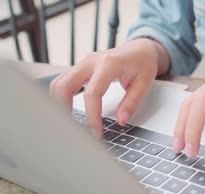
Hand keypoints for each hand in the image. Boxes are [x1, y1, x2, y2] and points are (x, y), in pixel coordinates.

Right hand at [50, 38, 168, 135]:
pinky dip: (61, 97)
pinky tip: (67, 112)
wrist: (139, 49)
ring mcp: (83, 63)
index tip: (96, 133)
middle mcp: (91, 61)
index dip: (92, 116)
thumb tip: (121, 121)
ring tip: (68, 124)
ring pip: (58, 83)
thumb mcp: (144, 83)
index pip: (93, 93)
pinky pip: (63, 82)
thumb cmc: (142, 63)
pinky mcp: (80, 68)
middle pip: (64, 85)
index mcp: (109, 63)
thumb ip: (132, 103)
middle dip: (64, 109)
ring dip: (59, 104)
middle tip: (72, 130)